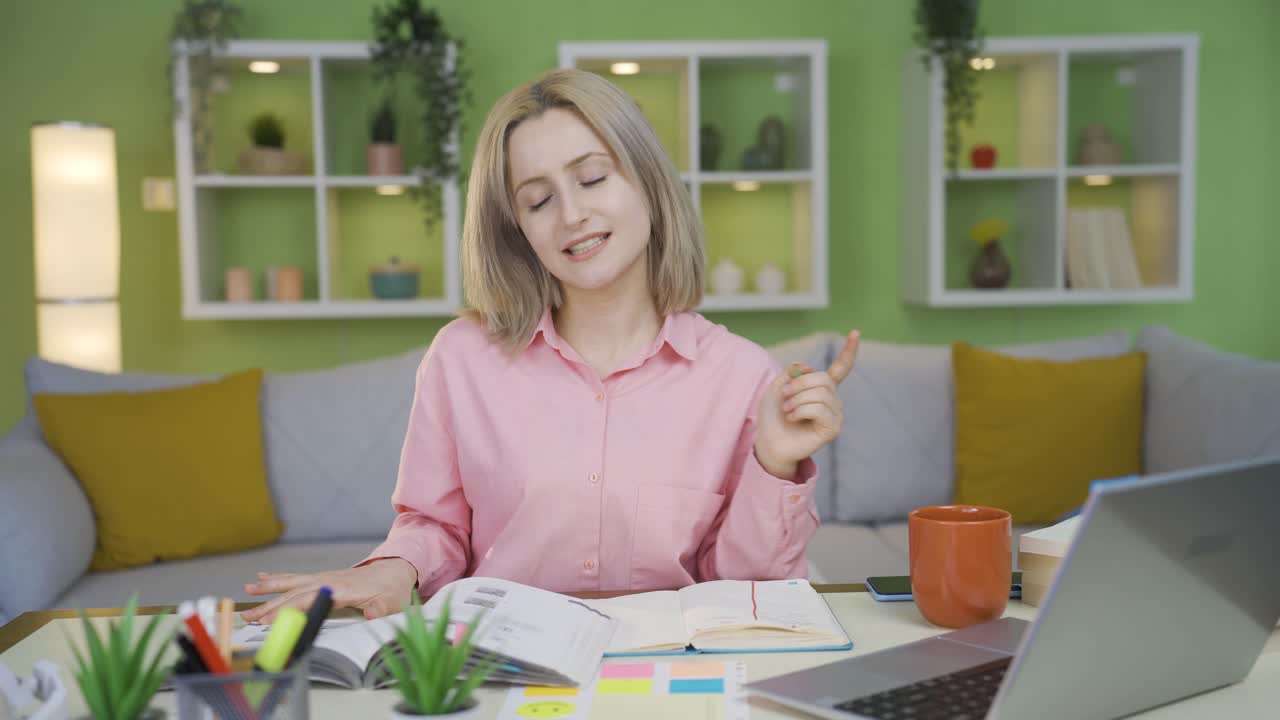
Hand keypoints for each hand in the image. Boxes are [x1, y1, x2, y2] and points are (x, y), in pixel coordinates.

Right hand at [240, 557, 418, 623]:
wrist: (395, 570)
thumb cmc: (392, 589)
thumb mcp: (391, 602)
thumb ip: (380, 609)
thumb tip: (370, 614)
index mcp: (340, 589)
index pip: (308, 600)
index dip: (287, 610)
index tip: (269, 621)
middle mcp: (328, 580)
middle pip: (293, 593)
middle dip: (269, 605)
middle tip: (247, 615)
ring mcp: (324, 578)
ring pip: (291, 583)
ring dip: (268, 588)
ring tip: (247, 591)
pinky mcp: (323, 578)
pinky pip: (296, 578)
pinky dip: (278, 578)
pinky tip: (262, 578)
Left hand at [754, 330, 860, 478]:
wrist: (768, 441)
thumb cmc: (772, 417)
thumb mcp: (777, 387)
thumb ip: (792, 372)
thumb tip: (809, 367)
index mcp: (821, 389)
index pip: (840, 368)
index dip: (849, 351)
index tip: (856, 332)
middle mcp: (832, 400)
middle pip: (823, 379)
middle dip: (799, 384)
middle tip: (784, 396)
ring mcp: (835, 415)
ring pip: (820, 393)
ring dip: (796, 399)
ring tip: (788, 411)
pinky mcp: (833, 429)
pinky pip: (819, 409)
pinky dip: (800, 411)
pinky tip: (793, 419)